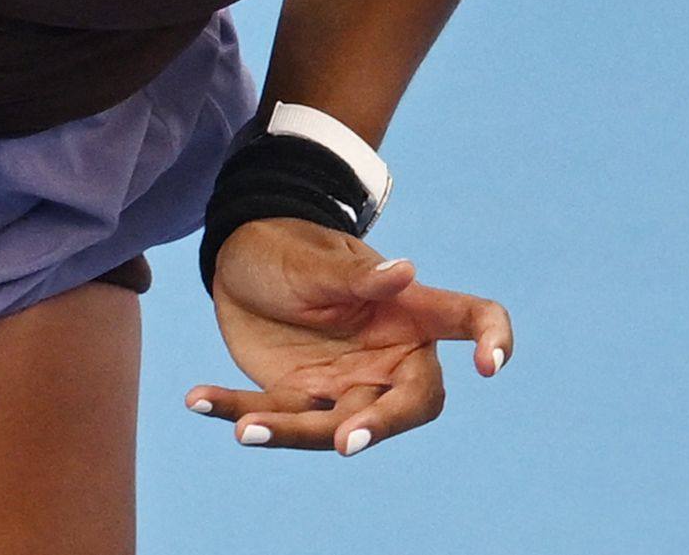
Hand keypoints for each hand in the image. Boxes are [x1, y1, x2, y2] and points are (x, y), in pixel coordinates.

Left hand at [188, 218, 513, 458]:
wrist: (240, 258)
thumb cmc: (289, 247)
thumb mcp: (315, 258)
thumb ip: (357, 277)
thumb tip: (405, 274)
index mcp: (406, 311)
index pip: (466, 318)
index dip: (491, 337)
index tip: (489, 362)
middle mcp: (385, 355)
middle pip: (407, 403)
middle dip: (379, 425)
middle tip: (343, 440)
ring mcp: (342, 383)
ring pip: (333, 426)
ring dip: (292, 432)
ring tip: (246, 432)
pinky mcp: (297, 397)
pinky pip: (273, 416)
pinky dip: (234, 411)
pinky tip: (197, 398)